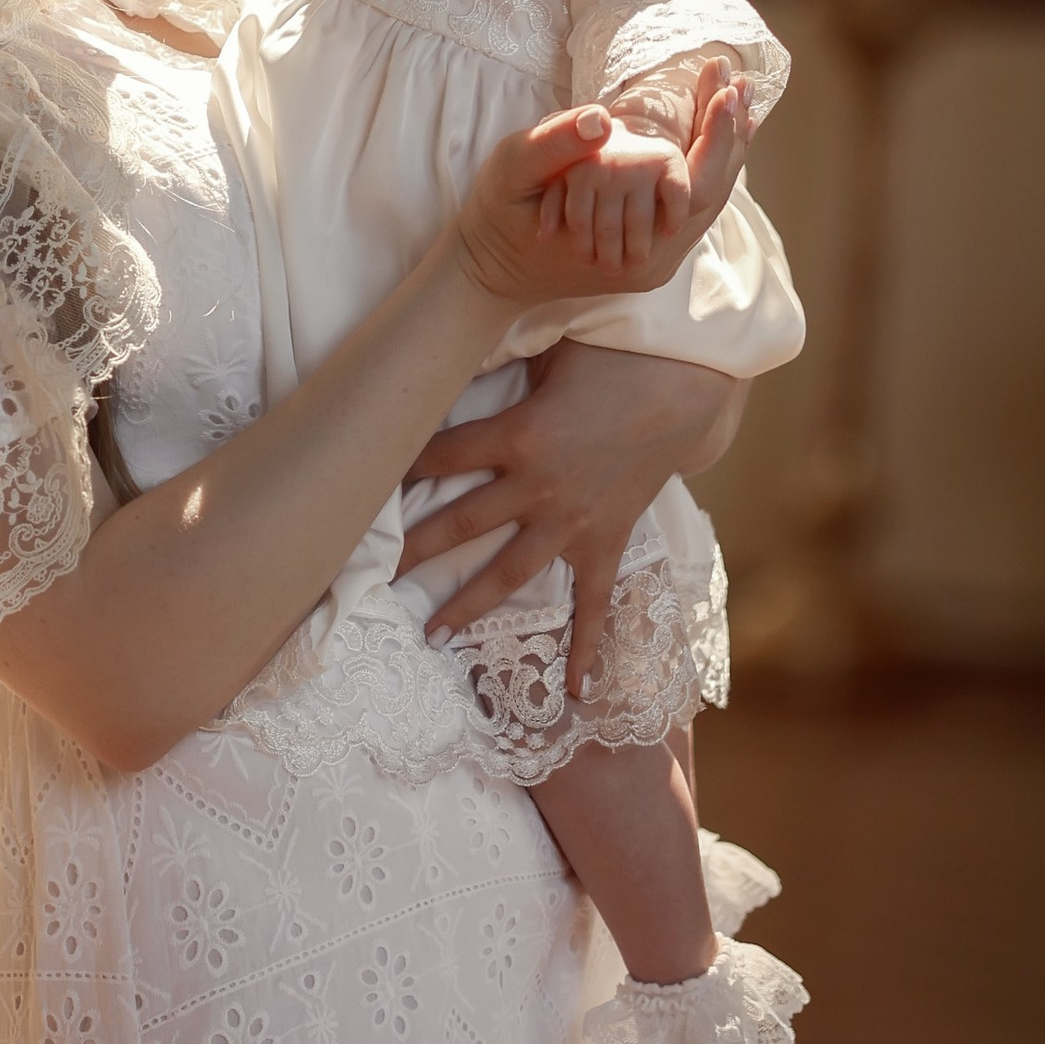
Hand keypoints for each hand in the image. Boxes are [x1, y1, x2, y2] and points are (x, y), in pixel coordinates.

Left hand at [400, 340, 743, 686]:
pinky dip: (586, 647)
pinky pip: (593, 603)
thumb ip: (498, 366)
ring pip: (509, 572)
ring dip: (467, 604)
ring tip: (430, 634)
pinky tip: (574, 691)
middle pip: (459, 524)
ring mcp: (573, 520)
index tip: (361, 484)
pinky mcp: (607, 539)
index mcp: (518, 433)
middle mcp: (539, 485)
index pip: (440, 455)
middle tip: (367, 577)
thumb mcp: (546, 352)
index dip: (400, 466)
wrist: (683, 388)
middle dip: (411, 551)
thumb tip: (447, 357)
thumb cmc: (611, 357)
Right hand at [455, 75, 748, 308]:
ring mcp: (650, 264)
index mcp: (619, 235)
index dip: (713, 132)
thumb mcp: (513, 169)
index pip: (688, 183)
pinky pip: (691, 211)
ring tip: (741, 98)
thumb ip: (555, 144)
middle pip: (712, 195)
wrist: (490, 267)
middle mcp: (647, 261)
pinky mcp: (648, 258)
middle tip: (744, 81)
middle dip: (732, 133)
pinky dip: (710, 170)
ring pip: (707, 206)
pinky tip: (723, 136)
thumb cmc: (499, 215)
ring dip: (728, 151)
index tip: (725, 83)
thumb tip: (602, 119)